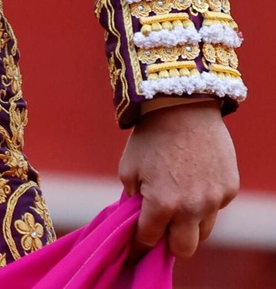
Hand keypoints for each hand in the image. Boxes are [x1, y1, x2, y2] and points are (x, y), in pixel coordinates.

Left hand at [119, 100, 237, 257]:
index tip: (138, 243)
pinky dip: (204, 203)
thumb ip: (133, 200)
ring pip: (203, 231)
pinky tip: (193, 182)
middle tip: (161, 231)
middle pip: (184, 249)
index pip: (150, 239)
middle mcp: (192, 208)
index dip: (141, 242)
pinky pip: (216, 208)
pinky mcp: (229, 189)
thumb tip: (138, 218)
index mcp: (162, 204)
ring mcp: (215, 200)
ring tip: (177, 206)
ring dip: (189, 225)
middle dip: (170, 243)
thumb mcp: (128, 169)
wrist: (183, 109)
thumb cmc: (149, 138)